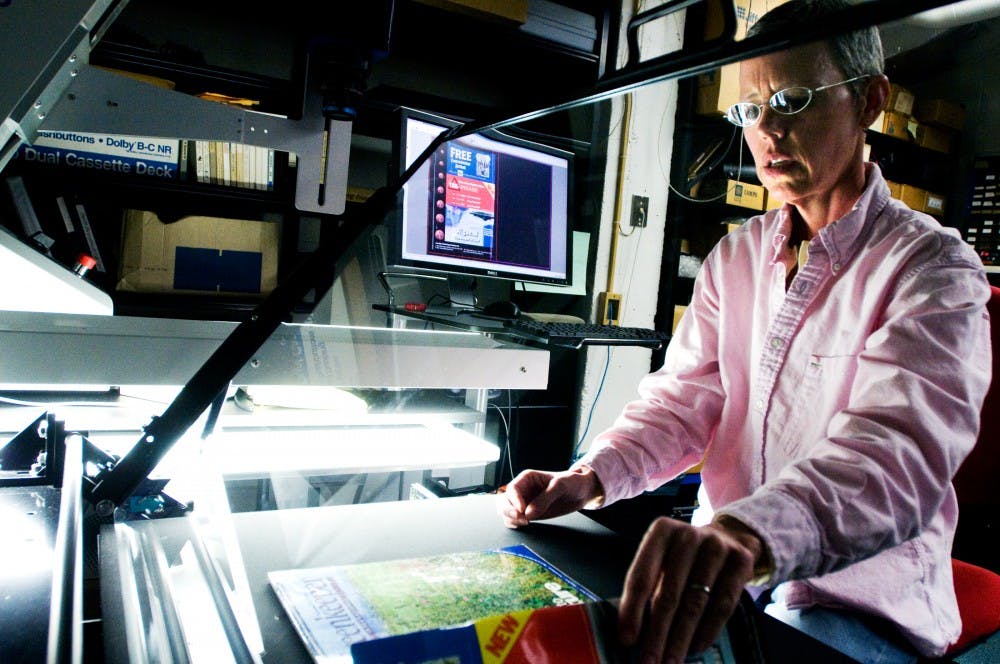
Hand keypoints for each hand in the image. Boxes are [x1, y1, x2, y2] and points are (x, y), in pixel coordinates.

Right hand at [497, 466, 602, 527]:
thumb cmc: (571, 482)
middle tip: (523, 520)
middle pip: (504, 501)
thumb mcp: (561, 486)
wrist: (581, 492)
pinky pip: (514, 519)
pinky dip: (514, 524)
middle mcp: (523, 490)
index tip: (523, 510)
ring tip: (525, 523)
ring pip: (506, 511)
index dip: (514, 501)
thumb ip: (545, 498)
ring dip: (511, 519)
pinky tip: (523, 525)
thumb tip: (529, 514)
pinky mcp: (528, 513)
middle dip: (509, 511)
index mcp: (527, 478)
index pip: (512, 489)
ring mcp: (524, 503)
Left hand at [617, 517, 763, 662]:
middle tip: (648, 663)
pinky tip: (696, 649)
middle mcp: (688, 535)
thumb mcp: (663, 557)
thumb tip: (631, 633)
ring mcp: (717, 546)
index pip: (642, 576)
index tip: (627, 640)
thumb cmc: (685, 554)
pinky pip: (723, 605)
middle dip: (657, 635)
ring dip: (681, 639)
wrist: (729, 536)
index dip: (632, 610)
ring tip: (670, 662)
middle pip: (669, 594)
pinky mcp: (741, 561)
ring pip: (696, 603)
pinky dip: (708, 631)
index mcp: (660, 531)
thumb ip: (649, 585)